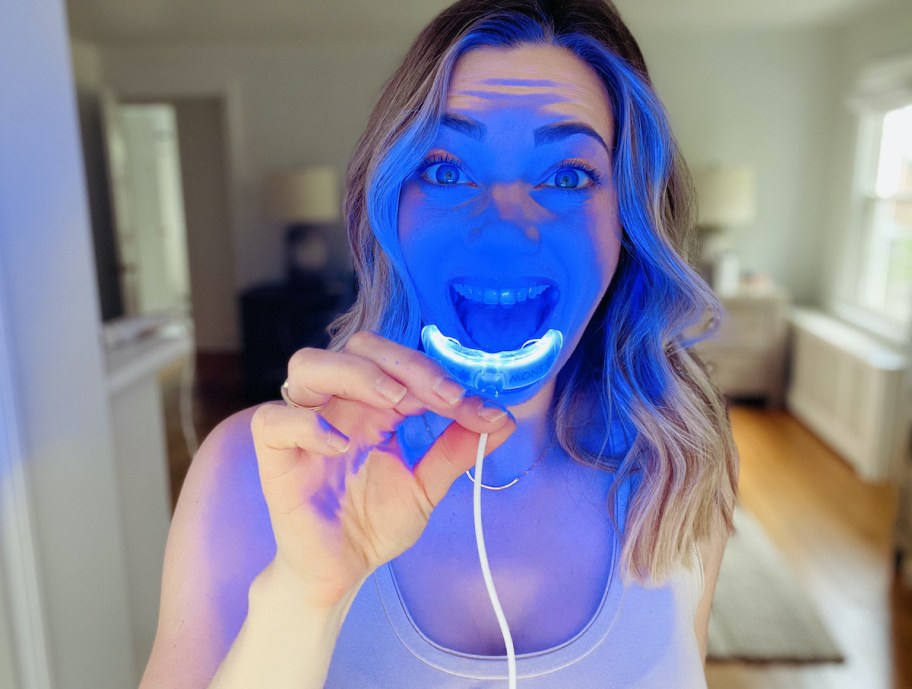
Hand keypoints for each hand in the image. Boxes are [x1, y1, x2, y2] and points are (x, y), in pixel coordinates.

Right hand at [250, 331, 515, 607]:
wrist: (341, 572)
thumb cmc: (374, 523)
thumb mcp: (426, 485)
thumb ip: (456, 450)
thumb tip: (503, 418)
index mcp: (372, 405)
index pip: (398, 361)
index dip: (435, 372)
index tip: (471, 403)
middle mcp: (337, 404)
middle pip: (357, 347)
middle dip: (404, 364)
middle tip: (442, 397)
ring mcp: (303, 426)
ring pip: (307, 364)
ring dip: (356, 374)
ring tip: (394, 403)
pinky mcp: (275, 457)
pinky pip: (274, 420)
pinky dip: (306, 424)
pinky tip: (341, 446)